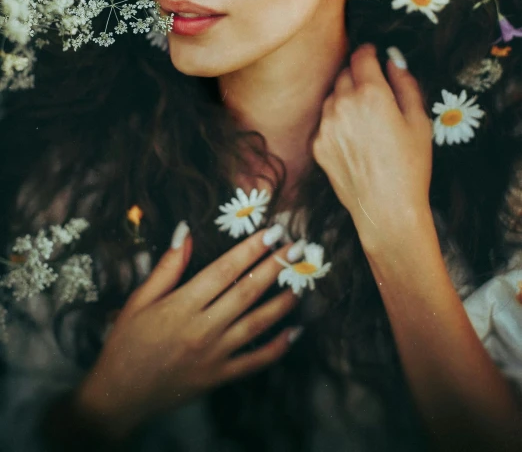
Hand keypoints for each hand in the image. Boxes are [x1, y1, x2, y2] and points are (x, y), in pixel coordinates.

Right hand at [73, 226, 301, 439]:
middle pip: (246, 292)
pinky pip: (254, 362)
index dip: (250, 249)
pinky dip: (277, 348)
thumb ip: (167, 267)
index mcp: (181, 306)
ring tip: (302, 282)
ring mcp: (214, 355)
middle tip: (297, 247)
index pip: (224, 270)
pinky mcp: (219, 377)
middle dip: (275, 267)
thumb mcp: (139, 300)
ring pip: (256, 324)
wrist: (119, 396)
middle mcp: (202, 329)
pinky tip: (295, 331)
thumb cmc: (126, 343)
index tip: (271, 232)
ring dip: (282, 302)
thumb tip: (185, 231)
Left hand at [311, 44, 432, 252]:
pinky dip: (337, 122)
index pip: (361, 56)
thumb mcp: (419, 121)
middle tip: (374, 91)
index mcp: (372, 94)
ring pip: (333, 96)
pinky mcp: (318, 144)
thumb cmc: (410, 166)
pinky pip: (326, 121)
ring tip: (366, 120)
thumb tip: (394, 59)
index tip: (373, 53)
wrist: (387, 209)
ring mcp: (326, 124)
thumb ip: (406, 83)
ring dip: (346, 98)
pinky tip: (356, 140)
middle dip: (358, 75)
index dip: (369, 51)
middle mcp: (343, 104)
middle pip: (345, 73)